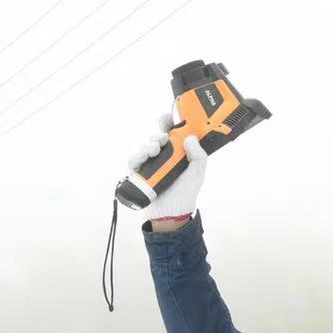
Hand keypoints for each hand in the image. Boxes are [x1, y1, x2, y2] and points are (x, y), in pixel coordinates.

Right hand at [127, 104, 205, 219]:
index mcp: (178, 153)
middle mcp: (163, 156)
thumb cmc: (185, 193)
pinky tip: (142, 159)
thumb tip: (190, 138)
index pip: (171, 133)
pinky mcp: (139, 173)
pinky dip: (136, 157)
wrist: (172, 213)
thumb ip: (198, 156)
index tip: (167, 119)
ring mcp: (150, 164)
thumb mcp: (197, 173)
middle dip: (157, 134)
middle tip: (162, 139)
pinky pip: (133, 160)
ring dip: (148, 145)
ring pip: (145, 147)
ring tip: (154, 151)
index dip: (168, 123)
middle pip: (156, 137)